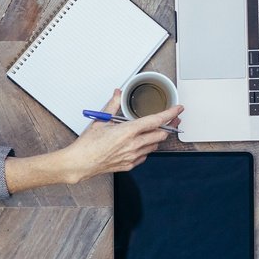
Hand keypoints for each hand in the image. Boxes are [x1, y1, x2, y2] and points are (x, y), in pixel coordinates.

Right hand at [58, 90, 181, 182]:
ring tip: (155, 130)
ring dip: (157, 137)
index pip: (156, 120)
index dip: (170, 114)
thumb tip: (118, 93)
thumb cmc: (88, 144)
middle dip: (168, 126)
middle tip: (171, 119)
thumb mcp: (100, 120)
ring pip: (155, 145)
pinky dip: (147, 148)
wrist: (80, 163)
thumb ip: (113, 105)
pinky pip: (145, 155)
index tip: (178, 109)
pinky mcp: (130, 164)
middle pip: (161, 134)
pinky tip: (141, 143)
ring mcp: (133, 156)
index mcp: (128, 131)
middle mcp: (133, 145)